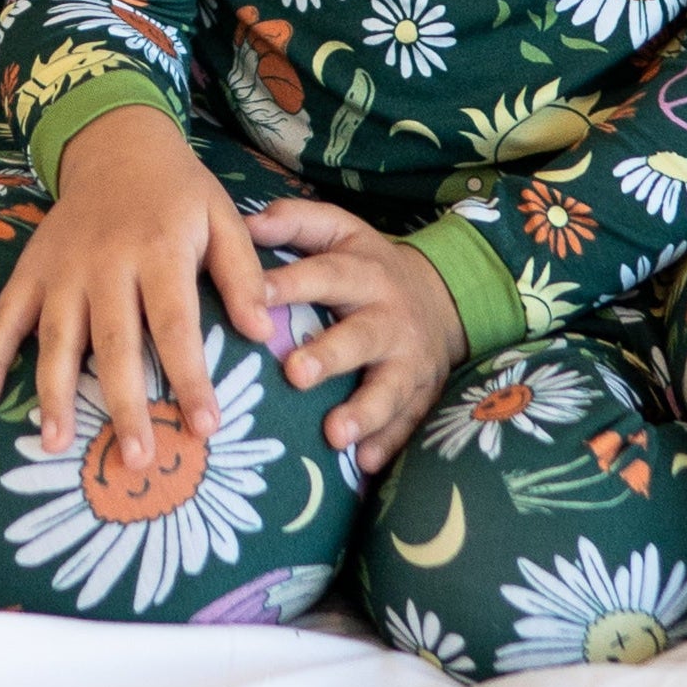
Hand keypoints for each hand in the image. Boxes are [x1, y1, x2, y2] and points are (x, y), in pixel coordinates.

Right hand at [0, 104, 275, 466]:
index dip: (190, 377)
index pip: (176, 323)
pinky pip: (6, 316)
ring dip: (54, 392)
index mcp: (159, 250)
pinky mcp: (31, 270)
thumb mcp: (222, 217)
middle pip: (114, 341)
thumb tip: (263, 332)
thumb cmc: (178, 194)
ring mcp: (62, 268)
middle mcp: (106, 262)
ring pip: (57, 337)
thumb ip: (243, 274)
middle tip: (135, 458)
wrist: (117, 145)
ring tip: (55, 443)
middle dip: (123, 403)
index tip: (205, 427)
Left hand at [245, 192, 466, 474]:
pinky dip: (387, 445)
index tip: (256, 298)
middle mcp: (389, 317)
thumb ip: (295, 223)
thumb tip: (244, 222)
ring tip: (333, 434)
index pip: (325, 276)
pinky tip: (362, 465)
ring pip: (388, 388)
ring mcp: (408, 361)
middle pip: (360, 337)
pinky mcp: (421, 396)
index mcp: (364, 273)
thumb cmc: (369, 267)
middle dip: (329, 356)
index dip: (291, 284)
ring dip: (362, 412)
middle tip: (294, 373)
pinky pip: (407, 424)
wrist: (442, 300)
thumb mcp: (341, 232)